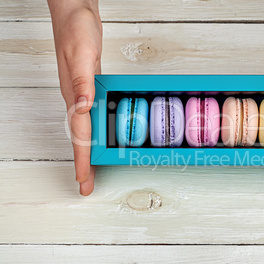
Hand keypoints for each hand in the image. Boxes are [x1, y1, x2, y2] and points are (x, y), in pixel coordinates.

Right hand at [48, 0, 101, 194]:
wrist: (74, 12)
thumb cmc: (76, 29)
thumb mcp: (82, 53)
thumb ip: (82, 81)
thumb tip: (82, 108)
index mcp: (74, 95)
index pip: (79, 133)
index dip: (82, 158)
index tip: (82, 179)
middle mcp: (77, 97)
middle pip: (81, 137)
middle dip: (83, 162)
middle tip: (87, 184)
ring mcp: (83, 93)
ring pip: (86, 128)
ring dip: (89, 149)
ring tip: (93, 168)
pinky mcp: (90, 85)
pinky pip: (93, 115)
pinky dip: (96, 130)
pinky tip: (101, 134)